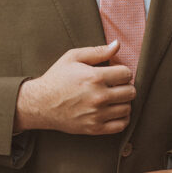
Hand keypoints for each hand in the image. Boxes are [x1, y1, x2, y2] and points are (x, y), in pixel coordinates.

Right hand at [14, 40, 135, 134]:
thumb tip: (117, 44)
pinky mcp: (94, 128)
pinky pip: (121, 125)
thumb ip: (98, 51)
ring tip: (114, 98)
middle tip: (116, 85)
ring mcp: (97, 114)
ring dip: (124, 102)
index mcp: (95, 77)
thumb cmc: (57, 78)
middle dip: (125, 86)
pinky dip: (122, 118)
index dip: (123, 71)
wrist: (40, 104)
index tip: (115, 73)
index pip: (127, 74)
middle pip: (130, 92)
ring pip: (127, 108)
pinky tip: (114, 111)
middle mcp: (98, 97)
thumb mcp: (73, 57)